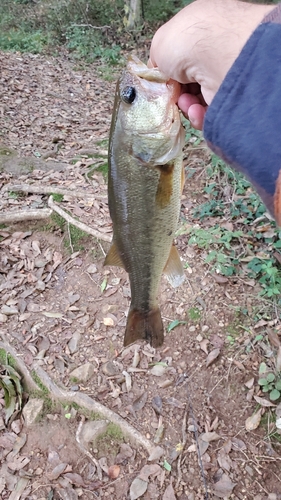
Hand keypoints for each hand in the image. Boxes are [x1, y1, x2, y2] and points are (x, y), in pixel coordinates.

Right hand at [149, 0, 273, 129]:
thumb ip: (158, 62)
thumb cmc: (185, 42)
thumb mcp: (160, 45)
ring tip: (187, 102)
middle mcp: (216, 56)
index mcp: (202, 37)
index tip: (165, 85)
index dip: (172, 77)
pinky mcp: (231, 99)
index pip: (184, 63)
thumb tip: (162, 75)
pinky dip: (199, 115)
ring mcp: (225, 78)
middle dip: (178, 95)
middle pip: (190, 85)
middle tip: (175, 96)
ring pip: (199, 102)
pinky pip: (211, 114)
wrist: (215, 56)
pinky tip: (197, 110)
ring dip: (187, 106)